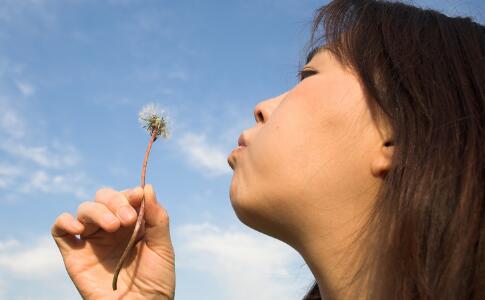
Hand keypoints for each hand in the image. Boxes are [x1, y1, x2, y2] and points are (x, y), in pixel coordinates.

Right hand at [51, 184, 174, 299]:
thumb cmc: (155, 282)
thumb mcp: (163, 248)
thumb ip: (157, 218)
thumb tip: (147, 187)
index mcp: (133, 223)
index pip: (126, 196)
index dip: (130, 194)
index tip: (138, 198)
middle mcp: (111, 228)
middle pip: (104, 197)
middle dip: (115, 201)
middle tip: (127, 219)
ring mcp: (92, 240)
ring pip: (85, 209)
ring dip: (98, 211)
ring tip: (113, 226)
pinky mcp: (74, 254)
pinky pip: (60, 230)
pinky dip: (64, 221)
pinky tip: (78, 226)